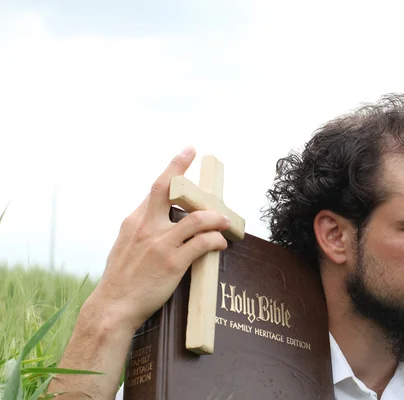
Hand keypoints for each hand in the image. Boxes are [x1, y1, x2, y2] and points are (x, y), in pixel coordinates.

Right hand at [91, 146, 229, 331]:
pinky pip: (202, 243)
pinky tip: (220, 243)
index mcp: (134, 222)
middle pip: (167, 189)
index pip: (155, 189)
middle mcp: (146, 227)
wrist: (112, 308)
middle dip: (182, 168)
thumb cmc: (120, 280)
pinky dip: (215, 240)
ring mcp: (160, 244)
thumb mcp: (124, 246)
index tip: (184, 154)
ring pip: (195, 219)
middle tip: (195, 153)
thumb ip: (141, 229)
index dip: (172, 169)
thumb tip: (155, 218)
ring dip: (215, 217)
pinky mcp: (173, 263)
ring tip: (225, 221)